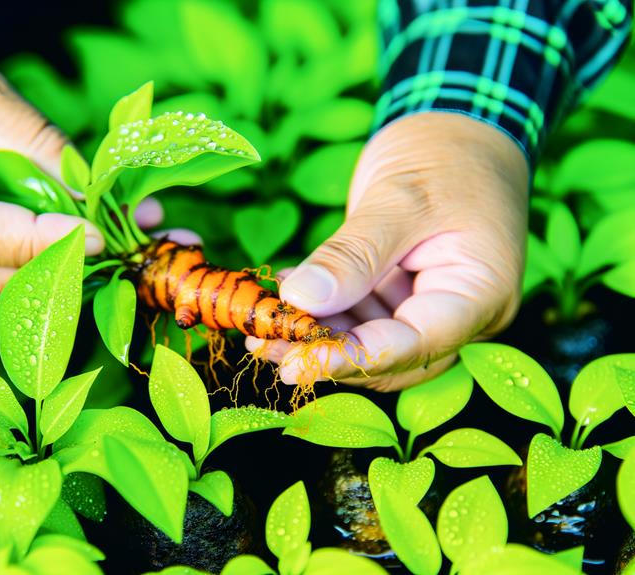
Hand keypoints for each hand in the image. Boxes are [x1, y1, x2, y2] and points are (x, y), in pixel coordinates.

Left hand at [249, 112, 529, 390]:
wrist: (460, 127)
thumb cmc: (445, 154)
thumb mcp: (399, 198)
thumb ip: (353, 254)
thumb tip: (301, 299)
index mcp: (480, 293)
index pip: (412, 347)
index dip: (351, 360)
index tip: (294, 365)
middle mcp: (457, 312)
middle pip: (389, 356)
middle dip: (326, 353)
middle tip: (264, 344)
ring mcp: (426, 303)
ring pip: (368, 340)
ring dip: (316, 333)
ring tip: (264, 319)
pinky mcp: (398, 291)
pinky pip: (358, 314)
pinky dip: (322, 307)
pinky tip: (286, 291)